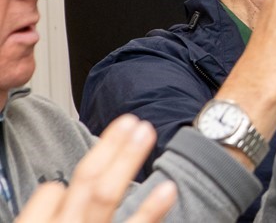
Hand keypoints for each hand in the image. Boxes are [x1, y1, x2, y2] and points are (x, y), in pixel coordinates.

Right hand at [16, 115, 176, 222]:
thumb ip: (46, 215)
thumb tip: (57, 193)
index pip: (49, 192)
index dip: (59, 186)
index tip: (68, 185)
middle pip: (86, 180)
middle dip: (109, 147)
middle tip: (130, 121)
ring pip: (106, 194)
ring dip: (127, 158)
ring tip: (145, 132)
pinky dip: (153, 209)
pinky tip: (168, 188)